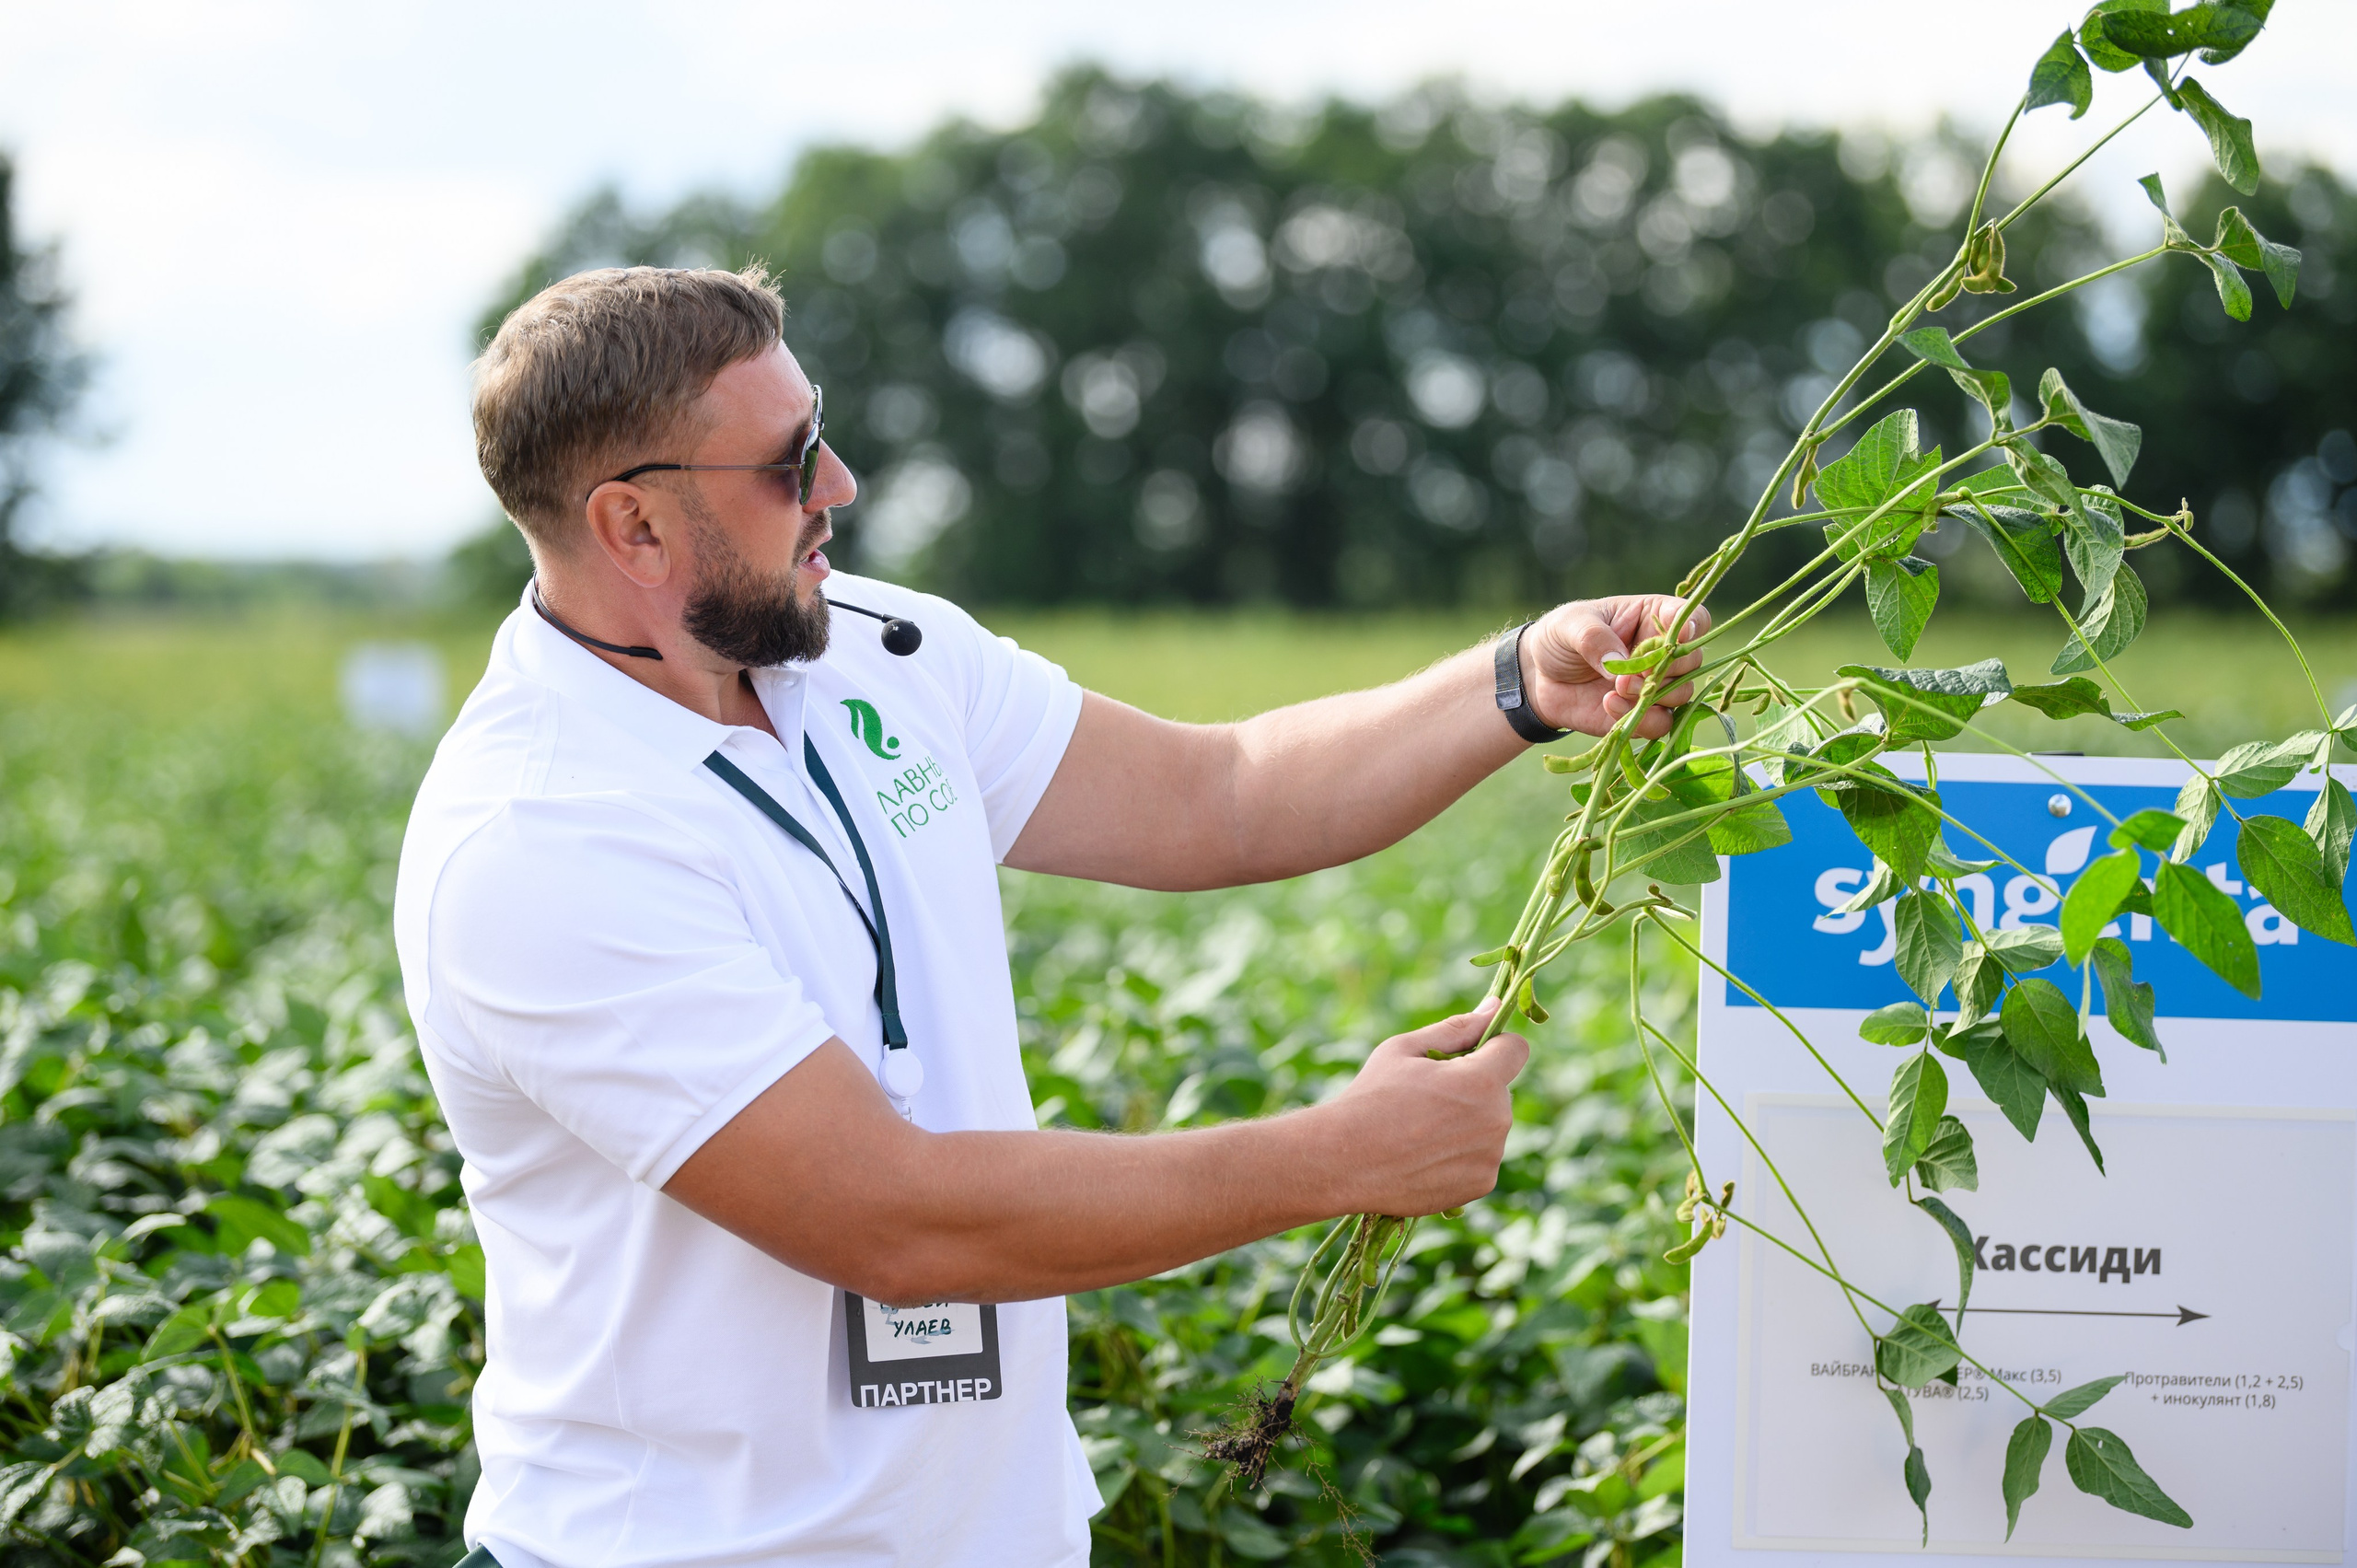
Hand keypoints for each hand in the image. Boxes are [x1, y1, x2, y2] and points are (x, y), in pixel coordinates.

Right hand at [1321, 1000, 1527, 1216]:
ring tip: (1421, 1131)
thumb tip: (1494, 1006)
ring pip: (1491, 1126)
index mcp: (1481, 1080)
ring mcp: (1490, 1156)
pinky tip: (1426, 1156)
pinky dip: (1462, 1155)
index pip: (1516, 1049)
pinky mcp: (1482, 1184)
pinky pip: (1482, 1158)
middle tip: (1427, 1100)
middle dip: (1475, 1089)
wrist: (1344, 1161)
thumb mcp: (1405, 1050)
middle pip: (1500, 1090)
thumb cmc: (1371, 1098)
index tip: (1469, 1056)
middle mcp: (1496, 1119)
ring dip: (1468, 1123)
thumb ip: (1457, 1029)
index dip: (1494, 1047)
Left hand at [1521, 595, 1711, 739]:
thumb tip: (1621, 664)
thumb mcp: (1570, 625)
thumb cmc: (1560, 637)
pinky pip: (1660, 724)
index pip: (1693, 618)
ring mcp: (1655, 685)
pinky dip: (1642, 719)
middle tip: (1630, 673)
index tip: (1676, 638)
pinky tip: (1609, 705)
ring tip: (1617, 689)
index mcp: (1653, 617)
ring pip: (1683, 695)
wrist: (1539, 676)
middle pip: (1693, 661)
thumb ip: (1594, 638)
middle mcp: (1662, 652)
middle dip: (1669, 669)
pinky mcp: (1642, 714)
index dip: (1694, 628)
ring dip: (1655, 696)